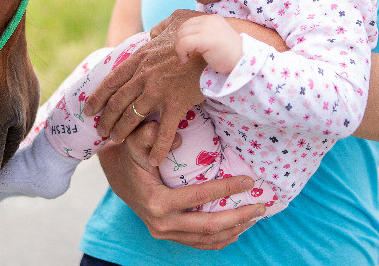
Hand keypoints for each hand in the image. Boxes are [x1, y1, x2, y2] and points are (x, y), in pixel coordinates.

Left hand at [84, 10, 207, 165]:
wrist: (216, 45)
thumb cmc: (199, 31)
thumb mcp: (174, 22)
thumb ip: (160, 29)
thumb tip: (154, 33)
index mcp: (141, 57)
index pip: (112, 80)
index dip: (98, 97)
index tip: (88, 108)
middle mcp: (144, 75)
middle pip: (117, 102)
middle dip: (106, 118)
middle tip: (99, 131)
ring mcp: (158, 91)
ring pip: (132, 117)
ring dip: (122, 131)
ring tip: (115, 141)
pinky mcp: (176, 104)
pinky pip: (163, 131)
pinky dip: (158, 148)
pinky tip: (153, 160)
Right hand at [98, 123, 263, 249]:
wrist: (117, 177)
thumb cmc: (131, 157)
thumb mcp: (135, 142)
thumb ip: (149, 136)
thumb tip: (177, 138)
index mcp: (157, 201)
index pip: (199, 197)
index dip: (226, 188)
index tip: (248, 180)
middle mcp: (162, 223)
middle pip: (208, 226)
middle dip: (238, 217)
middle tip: (261, 206)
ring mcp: (164, 233)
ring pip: (206, 239)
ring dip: (233, 230)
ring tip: (255, 218)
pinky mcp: (168, 236)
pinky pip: (198, 243)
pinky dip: (219, 240)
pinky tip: (237, 231)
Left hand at [175, 14, 241, 72]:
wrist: (242, 61)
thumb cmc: (229, 54)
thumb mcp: (215, 37)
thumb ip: (203, 33)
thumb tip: (183, 37)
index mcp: (212, 19)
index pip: (189, 23)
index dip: (184, 37)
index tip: (187, 49)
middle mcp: (209, 20)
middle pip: (183, 28)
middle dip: (180, 42)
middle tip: (185, 54)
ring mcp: (207, 28)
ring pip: (181, 36)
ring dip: (179, 48)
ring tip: (186, 58)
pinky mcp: (204, 38)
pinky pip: (183, 43)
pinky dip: (181, 52)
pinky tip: (186, 60)